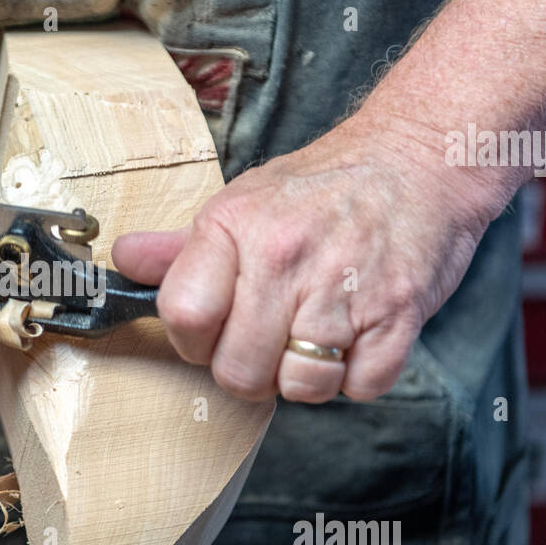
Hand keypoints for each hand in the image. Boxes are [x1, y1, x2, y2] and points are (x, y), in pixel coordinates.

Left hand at [112, 118, 486, 402]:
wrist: (421, 158)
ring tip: (313, 339)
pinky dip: (358, 376)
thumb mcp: (245, 200)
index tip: (210, 335)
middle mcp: (284, 258)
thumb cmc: (327, 186)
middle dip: (249, 372)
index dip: (192, 342)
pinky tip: (356, 339)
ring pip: (299, 386)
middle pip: (238, 370)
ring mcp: (342, 289)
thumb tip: (124, 261)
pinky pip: (361, 387)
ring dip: (305, 378)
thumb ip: (182, 245)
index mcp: (234, 227)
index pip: (184, 317)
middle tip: (268, 344)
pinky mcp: (397, 314)